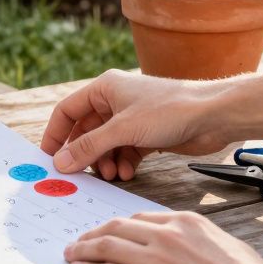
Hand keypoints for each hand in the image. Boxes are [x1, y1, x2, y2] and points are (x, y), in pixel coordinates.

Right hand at [41, 69, 228, 178]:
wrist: (213, 115)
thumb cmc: (170, 110)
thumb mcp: (122, 130)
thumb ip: (89, 147)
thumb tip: (60, 162)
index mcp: (104, 89)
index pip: (68, 111)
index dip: (56, 134)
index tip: (49, 157)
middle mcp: (116, 102)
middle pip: (87, 131)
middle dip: (85, 154)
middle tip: (81, 174)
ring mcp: (132, 119)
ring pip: (106, 144)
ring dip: (105, 162)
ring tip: (112, 174)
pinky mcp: (148, 135)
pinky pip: (124, 151)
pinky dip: (123, 163)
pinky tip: (128, 173)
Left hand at [65, 212, 262, 263]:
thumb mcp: (224, 244)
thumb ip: (199, 239)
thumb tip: (189, 245)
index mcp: (185, 222)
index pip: (140, 217)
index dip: (118, 225)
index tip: (107, 231)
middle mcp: (166, 235)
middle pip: (116, 227)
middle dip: (93, 233)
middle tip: (79, 240)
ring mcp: (154, 260)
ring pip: (105, 247)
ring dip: (82, 250)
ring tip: (71, 255)